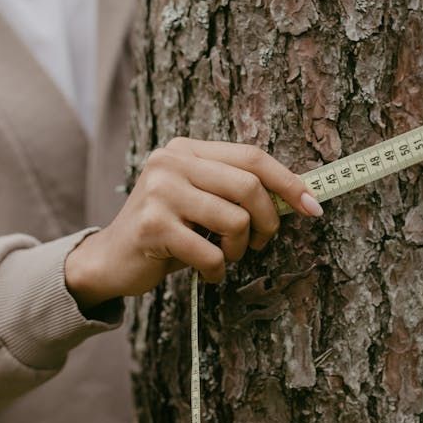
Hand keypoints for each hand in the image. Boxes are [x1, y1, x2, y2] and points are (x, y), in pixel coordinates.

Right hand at [64, 138, 322, 307]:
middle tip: (258, 243)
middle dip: (267, 221)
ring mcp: (160, 191)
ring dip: (239, 249)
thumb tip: (297, 197)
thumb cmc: (167, 232)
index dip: (288, 181)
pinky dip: (217, 270)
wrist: (110, 260)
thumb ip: (235, 191)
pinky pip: (211, 253)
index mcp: (187, 150)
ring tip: (224, 256)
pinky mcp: (152, 225)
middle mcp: (171, 162)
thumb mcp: (200, 201)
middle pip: (249, 186)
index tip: (313, 206)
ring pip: (235, 220)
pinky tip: (205, 272)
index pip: (252, 156)